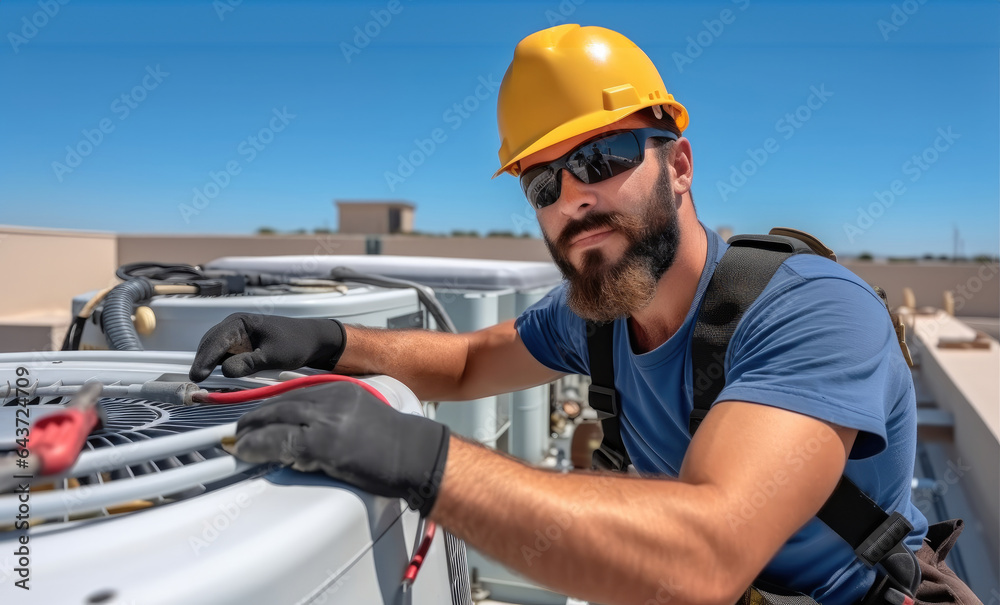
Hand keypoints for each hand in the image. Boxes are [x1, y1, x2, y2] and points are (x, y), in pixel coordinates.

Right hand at [189, 313, 345, 381]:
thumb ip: (248, 363)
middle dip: (203, 361)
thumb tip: (224, 371)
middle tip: (196, 383)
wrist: (312, 340)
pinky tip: (215, 377)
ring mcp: (236, 334)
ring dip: (209, 363)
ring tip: (203, 382)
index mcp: (241, 322)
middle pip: (211, 343)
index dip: (205, 359)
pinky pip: (224, 354)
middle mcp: (234, 325)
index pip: (217, 340)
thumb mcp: (273, 356)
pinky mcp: (241, 344)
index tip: (198, 376)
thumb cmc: (295, 344)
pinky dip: (218, 364)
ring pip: (215, 349)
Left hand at [226, 381, 449, 515]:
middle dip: (254, 418)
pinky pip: (279, 441)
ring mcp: (326, 419)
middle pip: (280, 402)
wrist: (417, 454)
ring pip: (274, 418)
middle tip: (238, 432)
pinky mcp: (322, 441)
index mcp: (341, 390)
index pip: (294, 393)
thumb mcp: (362, 418)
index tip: (256, 416)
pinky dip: (257, 447)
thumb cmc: (396, 446)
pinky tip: (247, 453)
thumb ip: (333, 419)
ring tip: (237, 444)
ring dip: (250, 433)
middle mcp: (331, 398)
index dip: (269, 405)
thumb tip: (304, 436)